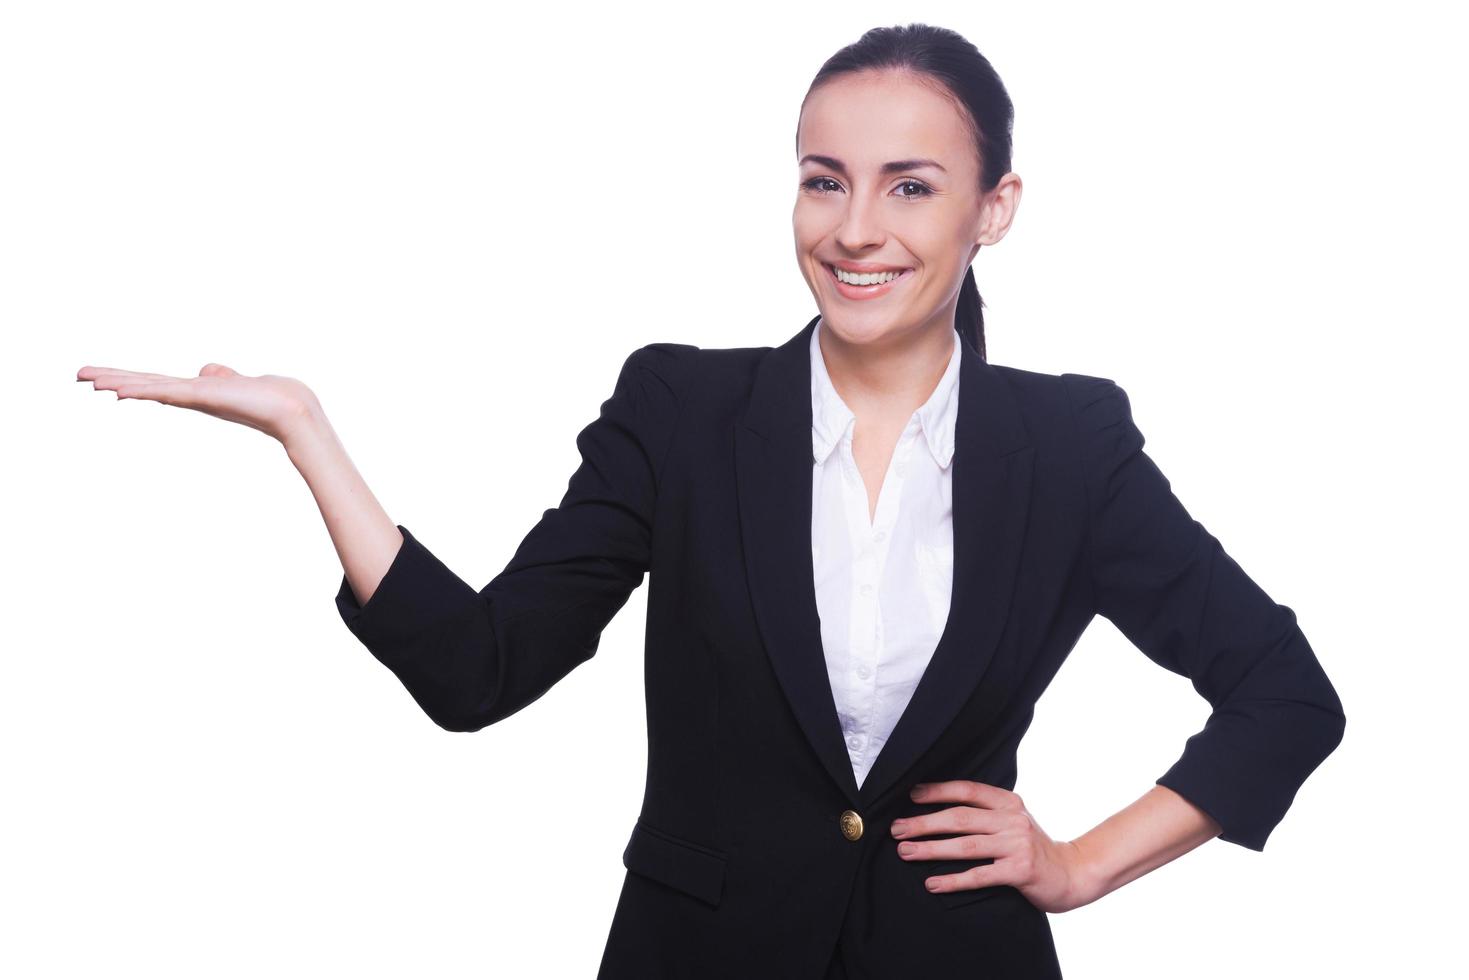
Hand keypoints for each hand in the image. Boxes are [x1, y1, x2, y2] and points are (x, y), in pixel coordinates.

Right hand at [77, 362, 322, 446]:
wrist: (291, 411)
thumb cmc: (269, 398)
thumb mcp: (237, 381)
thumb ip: (219, 376)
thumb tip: (207, 371)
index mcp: (195, 392)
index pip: (154, 382)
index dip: (127, 378)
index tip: (99, 377)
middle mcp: (191, 396)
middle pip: (144, 384)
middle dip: (111, 379)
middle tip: (78, 375)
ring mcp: (196, 397)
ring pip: (149, 387)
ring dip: (119, 383)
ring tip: (90, 380)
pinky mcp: (204, 397)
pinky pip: (168, 392)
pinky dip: (144, 391)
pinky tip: (122, 391)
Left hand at [890, 780, 1094, 912]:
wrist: (1072, 873)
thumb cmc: (1032, 848)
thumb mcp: (1013, 821)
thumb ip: (986, 813)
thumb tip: (939, 809)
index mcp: (1008, 802)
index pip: (967, 790)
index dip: (937, 791)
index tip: (910, 795)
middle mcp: (1012, 819)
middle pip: (960, 817)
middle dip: (924, 823)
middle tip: (897, 830)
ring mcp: (1016, 845)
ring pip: (965, 845)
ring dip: (930, 848)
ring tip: (905, 851)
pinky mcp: (1019, 871)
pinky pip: (979, 875)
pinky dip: (953, 880)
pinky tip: (932, 883)